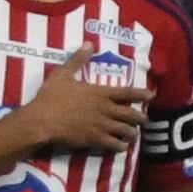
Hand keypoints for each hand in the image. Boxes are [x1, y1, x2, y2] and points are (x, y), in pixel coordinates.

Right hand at [15, 64, 148, 153]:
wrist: (41, 120)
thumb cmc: (50, 97)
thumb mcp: (62, 74)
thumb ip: (77, 60)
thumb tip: (89, 44)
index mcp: (100, 93)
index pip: (127, 93)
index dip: (141, 94)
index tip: (151, 96)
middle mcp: (105, 109)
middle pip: (132, 114)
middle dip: (141, 118)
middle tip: (145, 120)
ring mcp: (101, 126)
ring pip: (126, 131)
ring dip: (133, 133)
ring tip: (134, 135)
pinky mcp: (95, 140)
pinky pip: (114, 145)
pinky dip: (121, 147)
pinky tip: (122, 147)